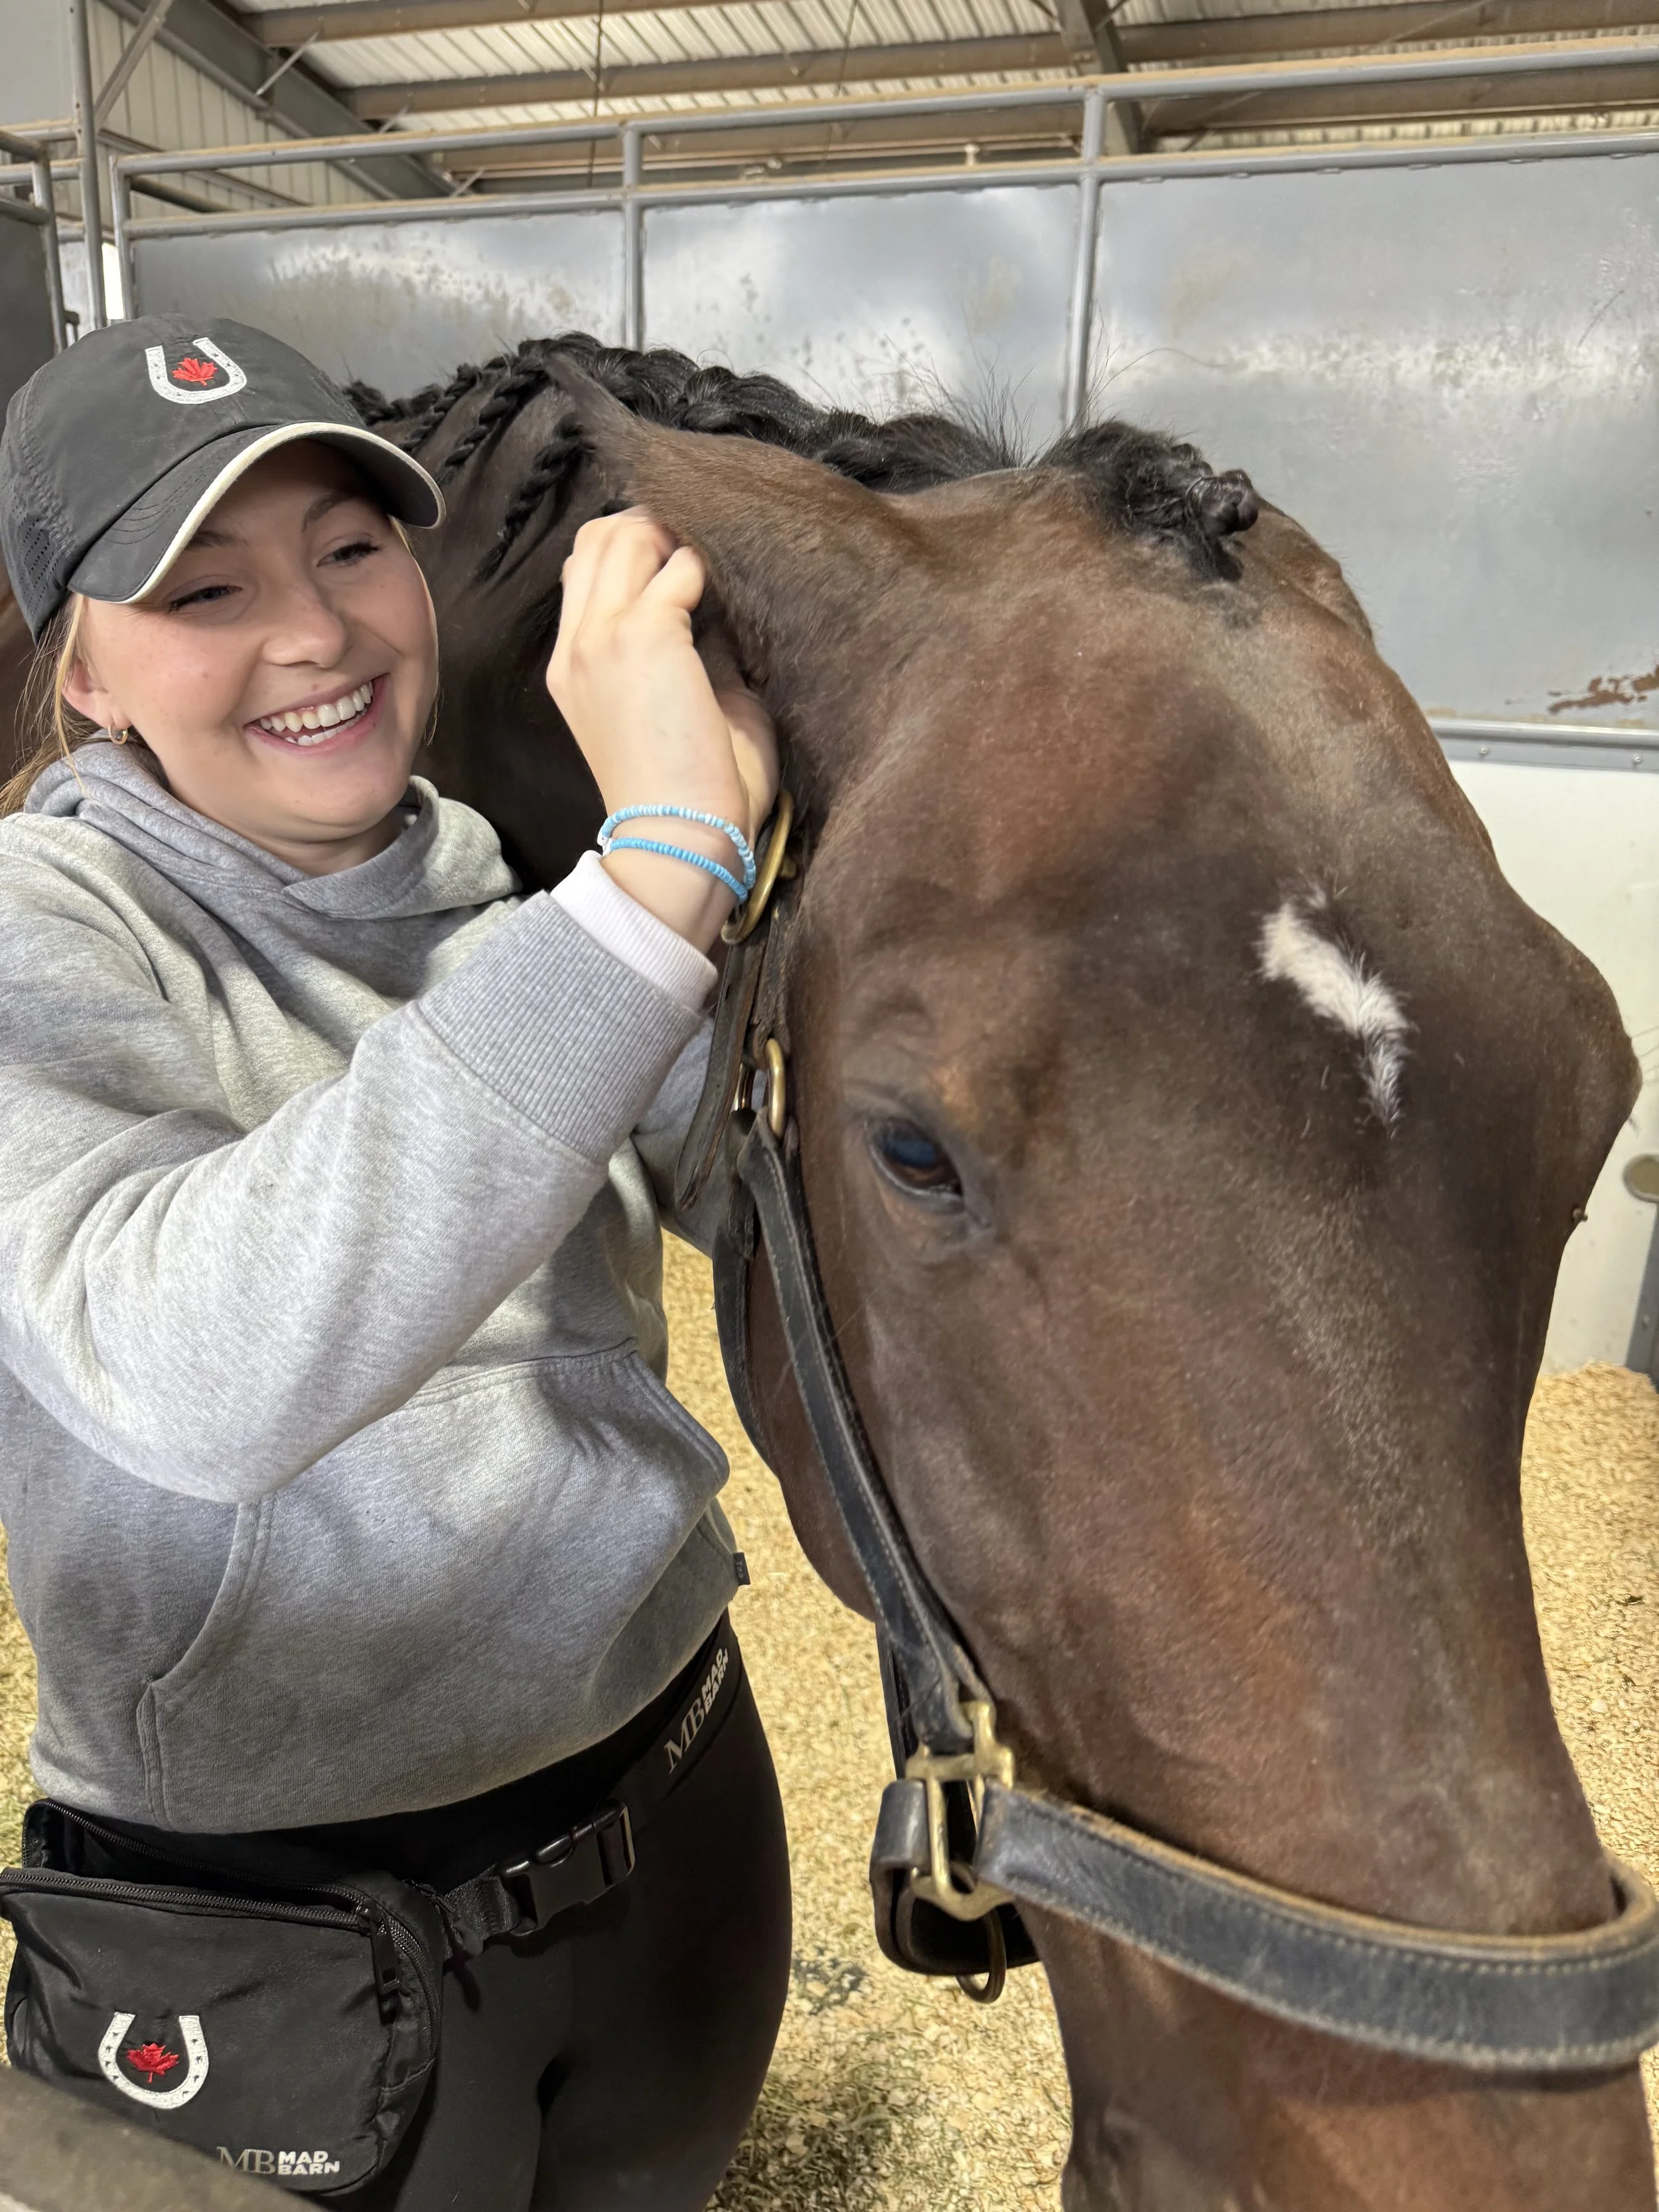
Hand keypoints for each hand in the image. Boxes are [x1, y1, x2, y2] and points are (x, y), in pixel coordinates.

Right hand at [548, 510, 779, 948]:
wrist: (680, 836)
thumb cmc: (687, 791)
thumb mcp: (663, 709)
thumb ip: (677, 654)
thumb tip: (713, 611)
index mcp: (571, 668)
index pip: (581, 570)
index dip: (630, 551)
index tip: (678, 563)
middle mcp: (576, 647)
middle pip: (597, 539)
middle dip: (652, 529)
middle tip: (699, 554)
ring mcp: (603, 638)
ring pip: (625, 538)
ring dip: (675, 540)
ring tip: (711, 569)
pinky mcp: (643, 637)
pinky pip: (676, 568)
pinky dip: (704, 571)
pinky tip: (725, 600)